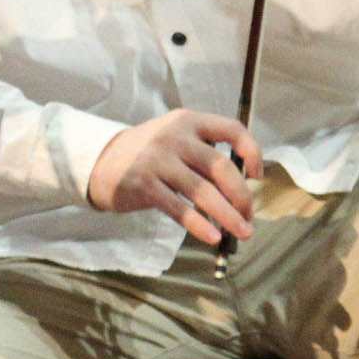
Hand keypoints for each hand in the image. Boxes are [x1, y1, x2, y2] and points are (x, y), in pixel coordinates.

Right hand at [87, 110, 261, 246]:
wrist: (101, 162)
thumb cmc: (148, 154)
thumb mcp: (175, 139)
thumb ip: (204, 153)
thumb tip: (242, 187)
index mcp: (188, 121)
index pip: (231, 129)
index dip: (252, 151)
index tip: (257, 175)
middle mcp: (174, 137)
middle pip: (221, 167)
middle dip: (242, 195)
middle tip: (248, 216)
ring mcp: (158, 160)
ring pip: (203, 191)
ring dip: (227, 215)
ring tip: (241, 232)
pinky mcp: (144, 185)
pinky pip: (179, 208)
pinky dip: (198, 225)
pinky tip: (212, 237)